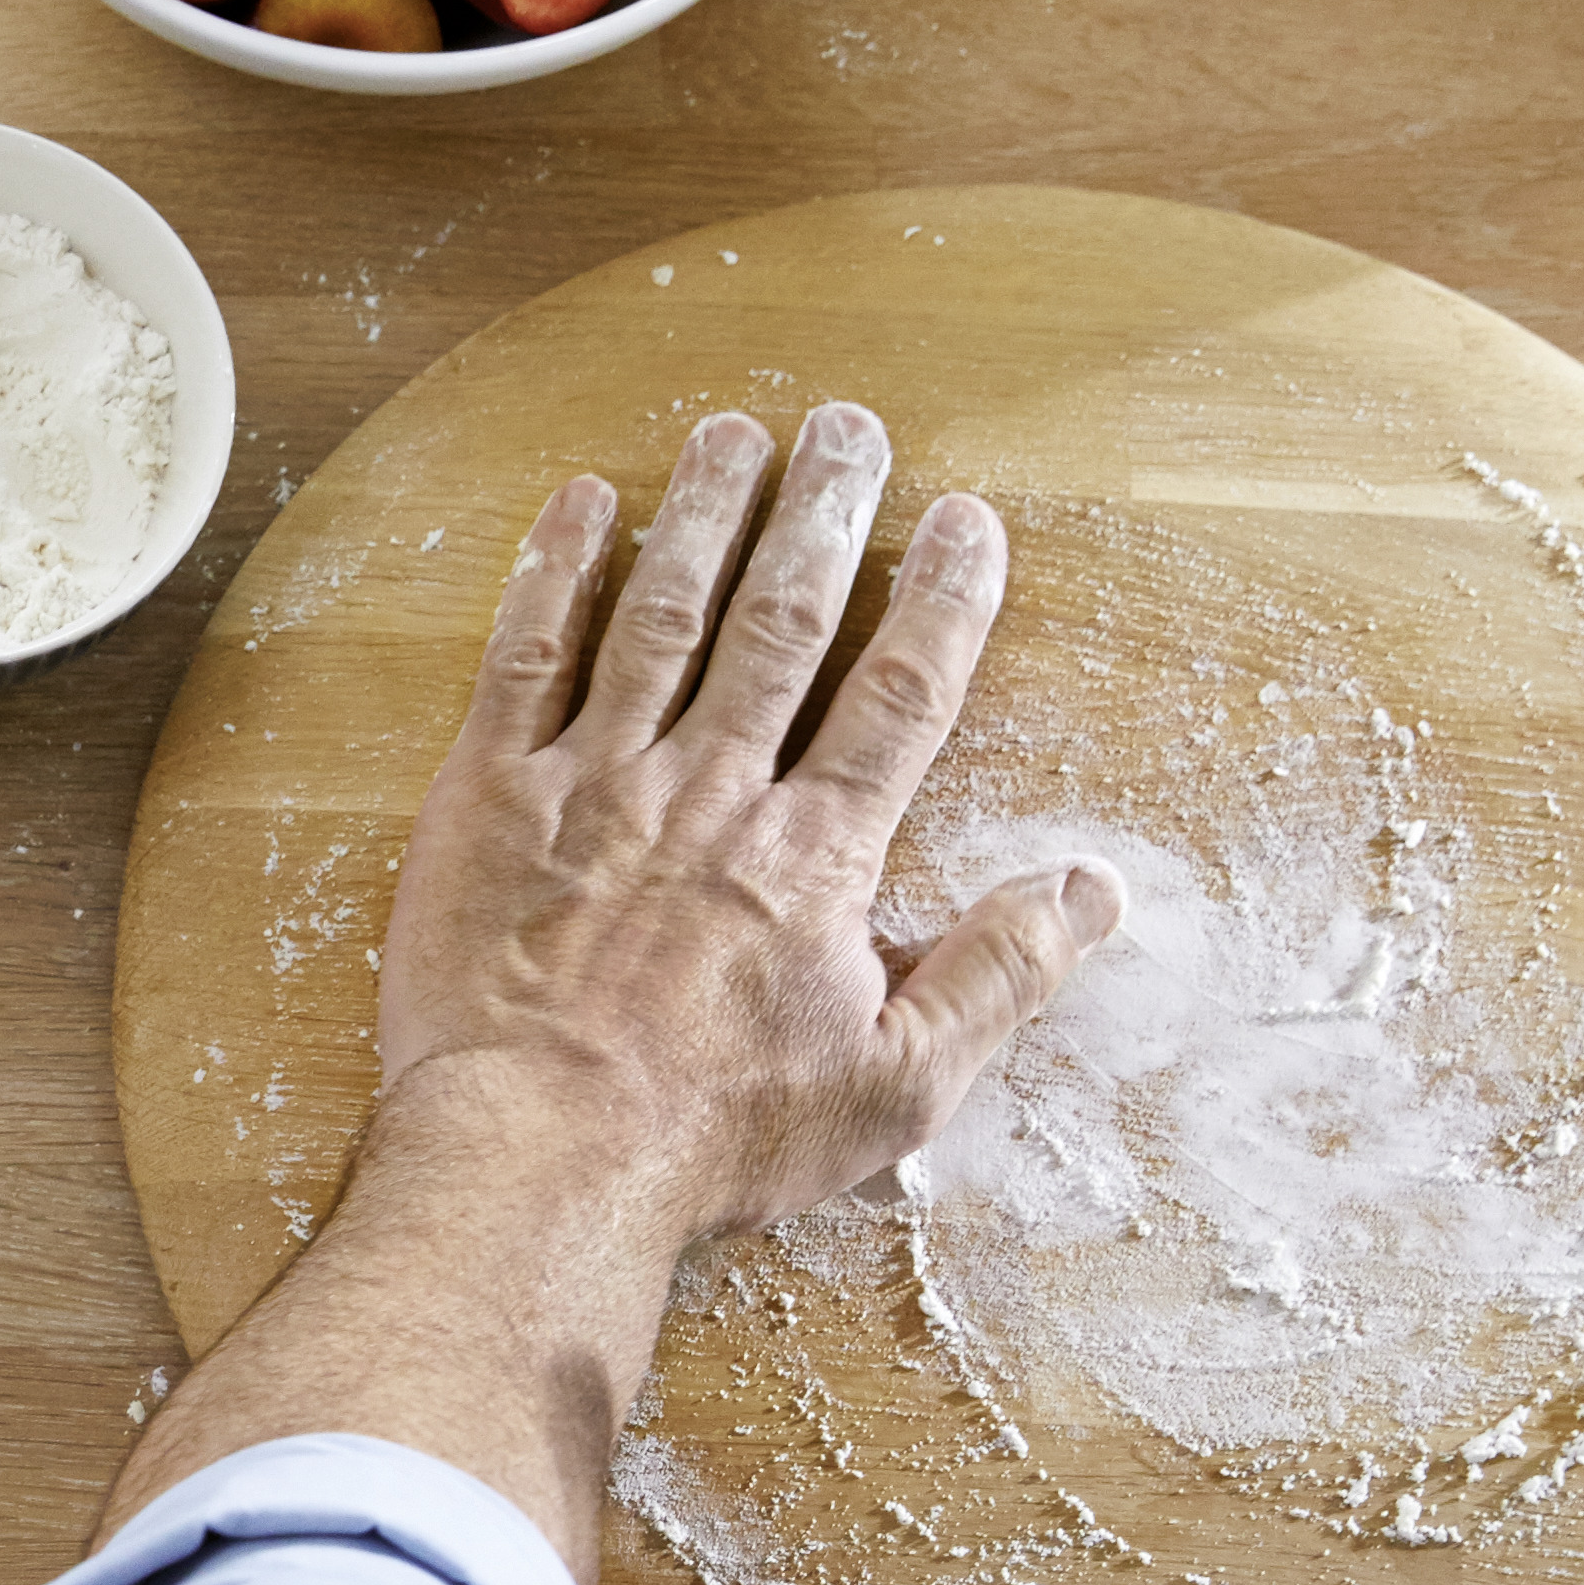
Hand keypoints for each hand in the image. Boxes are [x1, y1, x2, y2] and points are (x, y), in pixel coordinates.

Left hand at [97, 400, 1110, 1564]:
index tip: (964, 518)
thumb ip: (1000, 976)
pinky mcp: (485, 800)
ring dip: (702, 516)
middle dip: (822, 518)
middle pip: (781, 626)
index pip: (899, 696)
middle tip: (849, 427)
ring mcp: (591, 785)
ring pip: (659, 617)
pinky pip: (522, 660)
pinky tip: (578, 503)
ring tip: (734, 433)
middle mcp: (709, 793)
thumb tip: (1098, 889)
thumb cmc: (713, 1137)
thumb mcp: (896, 1086)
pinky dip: (550, 575)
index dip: (941, 599)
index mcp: (812, 856)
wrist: (536, 1157)